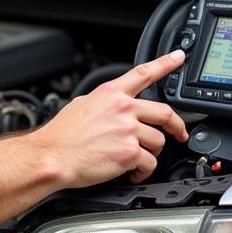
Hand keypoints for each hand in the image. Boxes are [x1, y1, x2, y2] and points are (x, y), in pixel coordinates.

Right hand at [33, 50, 188, 188]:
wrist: (52, 156)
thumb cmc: (61, 135)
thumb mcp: (81, 105)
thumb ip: (104, 103)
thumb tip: (112, 106)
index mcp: (110, 94)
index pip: (143, 73)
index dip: (165, 64)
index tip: (178, 58)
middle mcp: (122, 108)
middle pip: (165, 113)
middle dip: (176, 126)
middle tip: (179, 133)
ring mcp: (128, 130)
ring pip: (159, 142)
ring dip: (151, 153)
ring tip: (137, 160)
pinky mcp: (129, 153)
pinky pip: (150, 164)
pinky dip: (143, 172)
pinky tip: (133, 173)